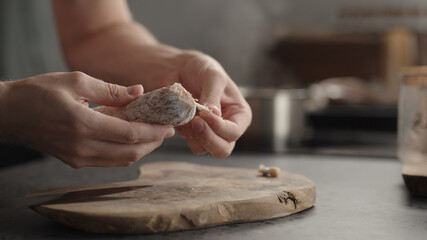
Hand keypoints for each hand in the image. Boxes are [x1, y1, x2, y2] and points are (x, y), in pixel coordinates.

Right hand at [0, 72, 173, 167]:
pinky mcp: (74, 161)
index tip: (170, 127)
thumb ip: (111, 90)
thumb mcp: (76, 81)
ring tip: (153, 135)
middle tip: (166, 131)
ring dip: (141, 149)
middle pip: (129, 152)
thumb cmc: (39, 92)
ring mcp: (78, 158)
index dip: (153, 132)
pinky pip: (108, 161)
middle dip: (153, 143)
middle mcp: (82, 147)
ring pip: (120, 160)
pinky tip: (132, 139)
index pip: (129, 134)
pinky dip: (124, 152)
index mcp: (83, 125)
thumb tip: (139, 92)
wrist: (10, 113)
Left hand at [165, 51, 251, 157]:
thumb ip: (213, 94)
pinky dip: (183, 131)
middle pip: (222, 149)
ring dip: (193, 134)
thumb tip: (214, 114)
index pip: (233, 131)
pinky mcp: (193, 134)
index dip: (219, 127)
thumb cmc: (202, 69)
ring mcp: (209, 133)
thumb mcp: (212, 76)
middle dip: (208, 138)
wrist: (180, 69)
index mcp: (239, 115)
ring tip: (187, 114)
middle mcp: (227, 128)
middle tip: (195, 121)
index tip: (204, 114)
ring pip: (203, 149)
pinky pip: (188, 141)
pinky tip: (180, 115)